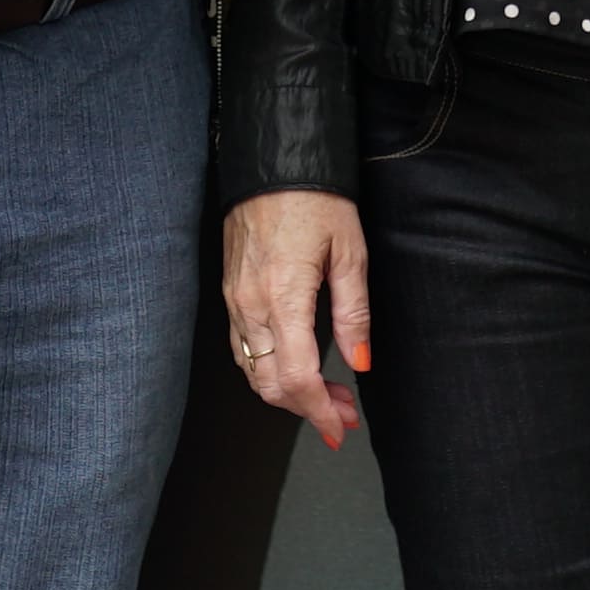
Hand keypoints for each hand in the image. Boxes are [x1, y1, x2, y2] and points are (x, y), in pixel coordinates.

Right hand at [222, 190, 369, 449]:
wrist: (273, 161)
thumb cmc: (316, 198)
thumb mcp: (350, 252)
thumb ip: (354, 312)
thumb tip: (360, 362)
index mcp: (283, 297)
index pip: (296, 377)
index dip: (320, 411)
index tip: (341, 428)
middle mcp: (250, 304)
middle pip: (270, 384)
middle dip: (308, 408)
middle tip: (344, 413)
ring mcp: (235, 299)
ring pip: (252, 370)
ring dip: (288, 391)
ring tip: (328, 393)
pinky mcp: (230, 290)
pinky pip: (242, 347)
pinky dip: (267, 368)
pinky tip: (295, 364)